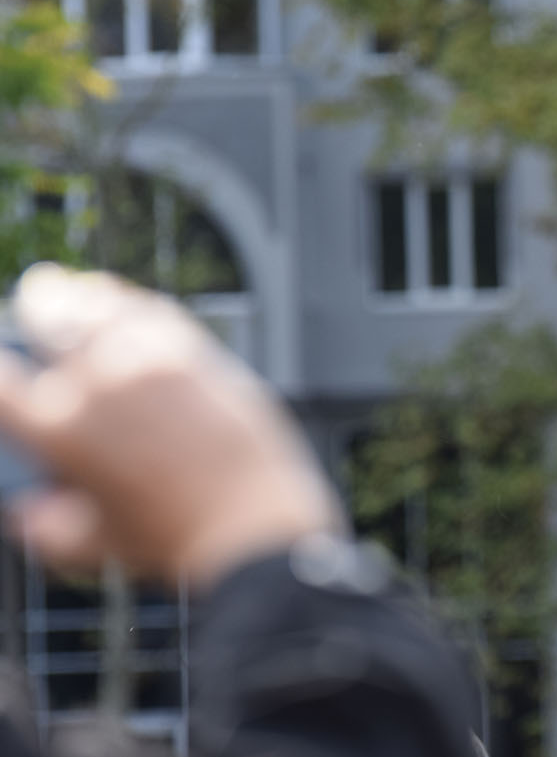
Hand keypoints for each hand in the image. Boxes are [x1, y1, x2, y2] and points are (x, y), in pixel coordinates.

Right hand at [0, 265, 343, 587]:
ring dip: (83, 296)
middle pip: (52, 318)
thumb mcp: (90, 546)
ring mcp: (150, 361)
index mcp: (58, 428)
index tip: (3, 365)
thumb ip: (43, 528)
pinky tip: (129, 304)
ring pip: (105, 307)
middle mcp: (98, 383)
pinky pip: (156, 315)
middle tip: (36, 296)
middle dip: (38, 305)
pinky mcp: (197, 355)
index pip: (1, 381)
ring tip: (73, 289)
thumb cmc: (171, 543)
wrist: (251, 525)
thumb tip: (25, 512)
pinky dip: (133, 304)